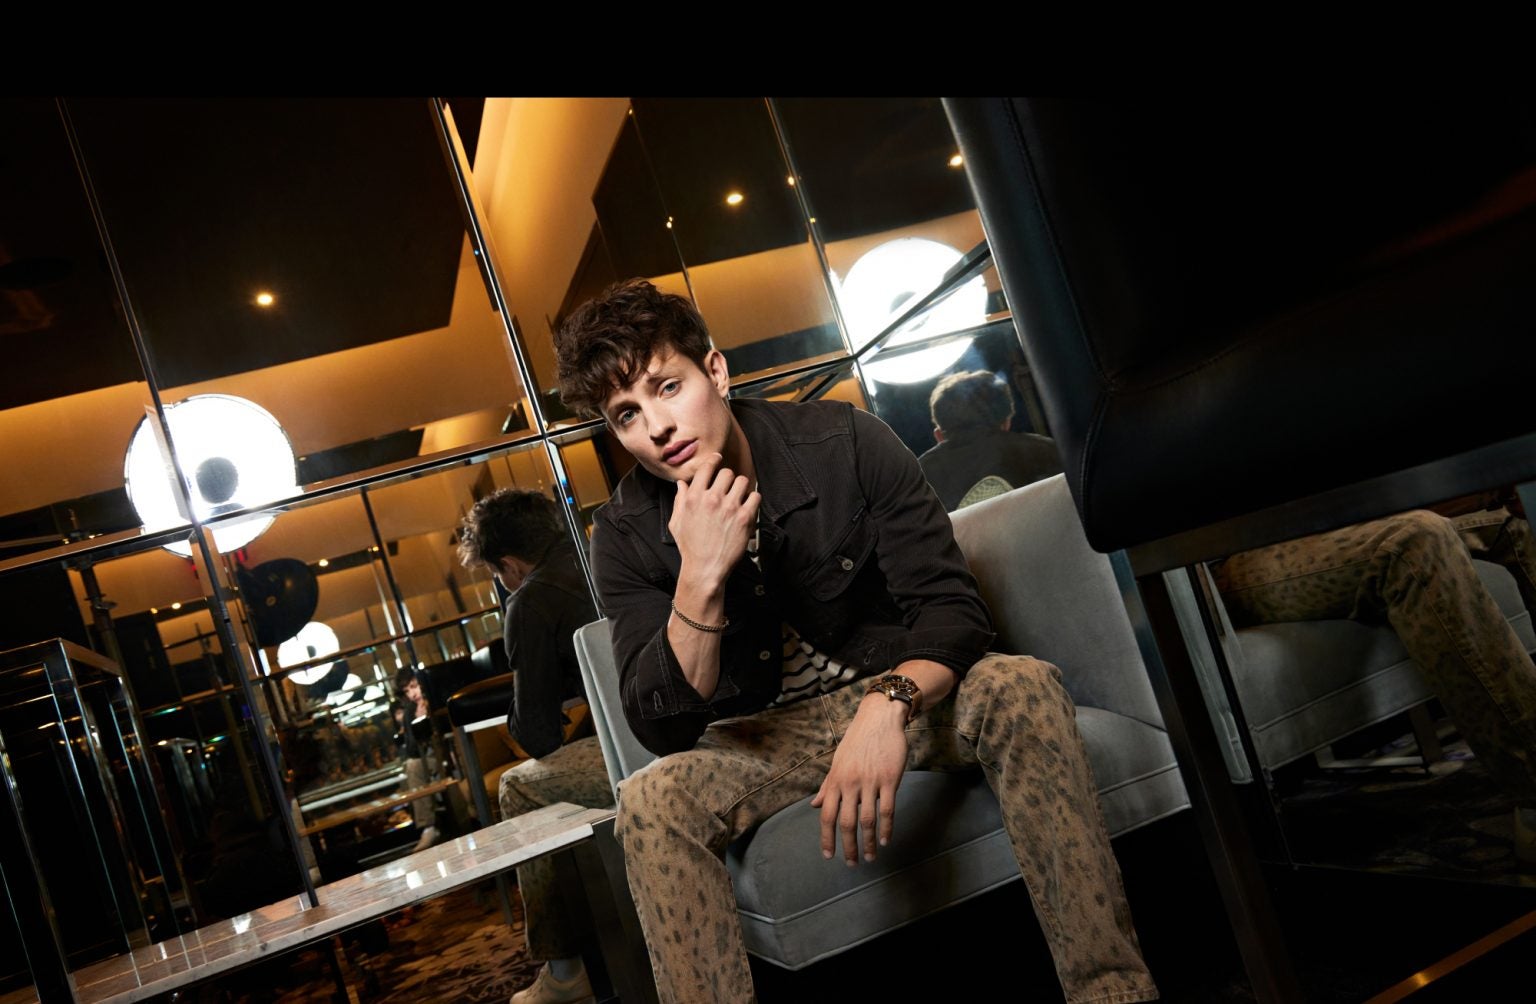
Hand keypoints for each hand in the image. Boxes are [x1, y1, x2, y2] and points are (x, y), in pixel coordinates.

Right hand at [669, 452, 760, 589]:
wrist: (705, 569)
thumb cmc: (690, 547)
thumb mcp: (677, 522)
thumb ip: (679, 500)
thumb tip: (681, 484)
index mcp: (694, 497)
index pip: (707, 467)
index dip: (714, 461)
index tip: (718, 459)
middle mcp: (712, 499)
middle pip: (727, 473)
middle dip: (728, 479)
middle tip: (729, 488)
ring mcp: (729, 508)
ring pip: (742, 481)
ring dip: (741, 488)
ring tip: (739, 497)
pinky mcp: (745, 518)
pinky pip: (755, 497)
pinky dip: (753, 500)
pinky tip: (748, 507)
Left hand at [811, 696, 908, 865]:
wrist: (879, 718)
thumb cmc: (857, 740)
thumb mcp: (838, 762)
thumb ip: (827, 786)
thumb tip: (815, 806)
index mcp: (835, 780)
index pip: (827, 816)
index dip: (827, 838)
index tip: (829, 855)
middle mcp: (850, 783)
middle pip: (846, 822)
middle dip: (848, 847)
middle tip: (852, 864)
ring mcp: (870, 782)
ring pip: (868, 820)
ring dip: (869, 842)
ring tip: (871, 856)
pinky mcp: (889, 779)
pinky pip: (887, 809)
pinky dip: (887, 828)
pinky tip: (886, 840)